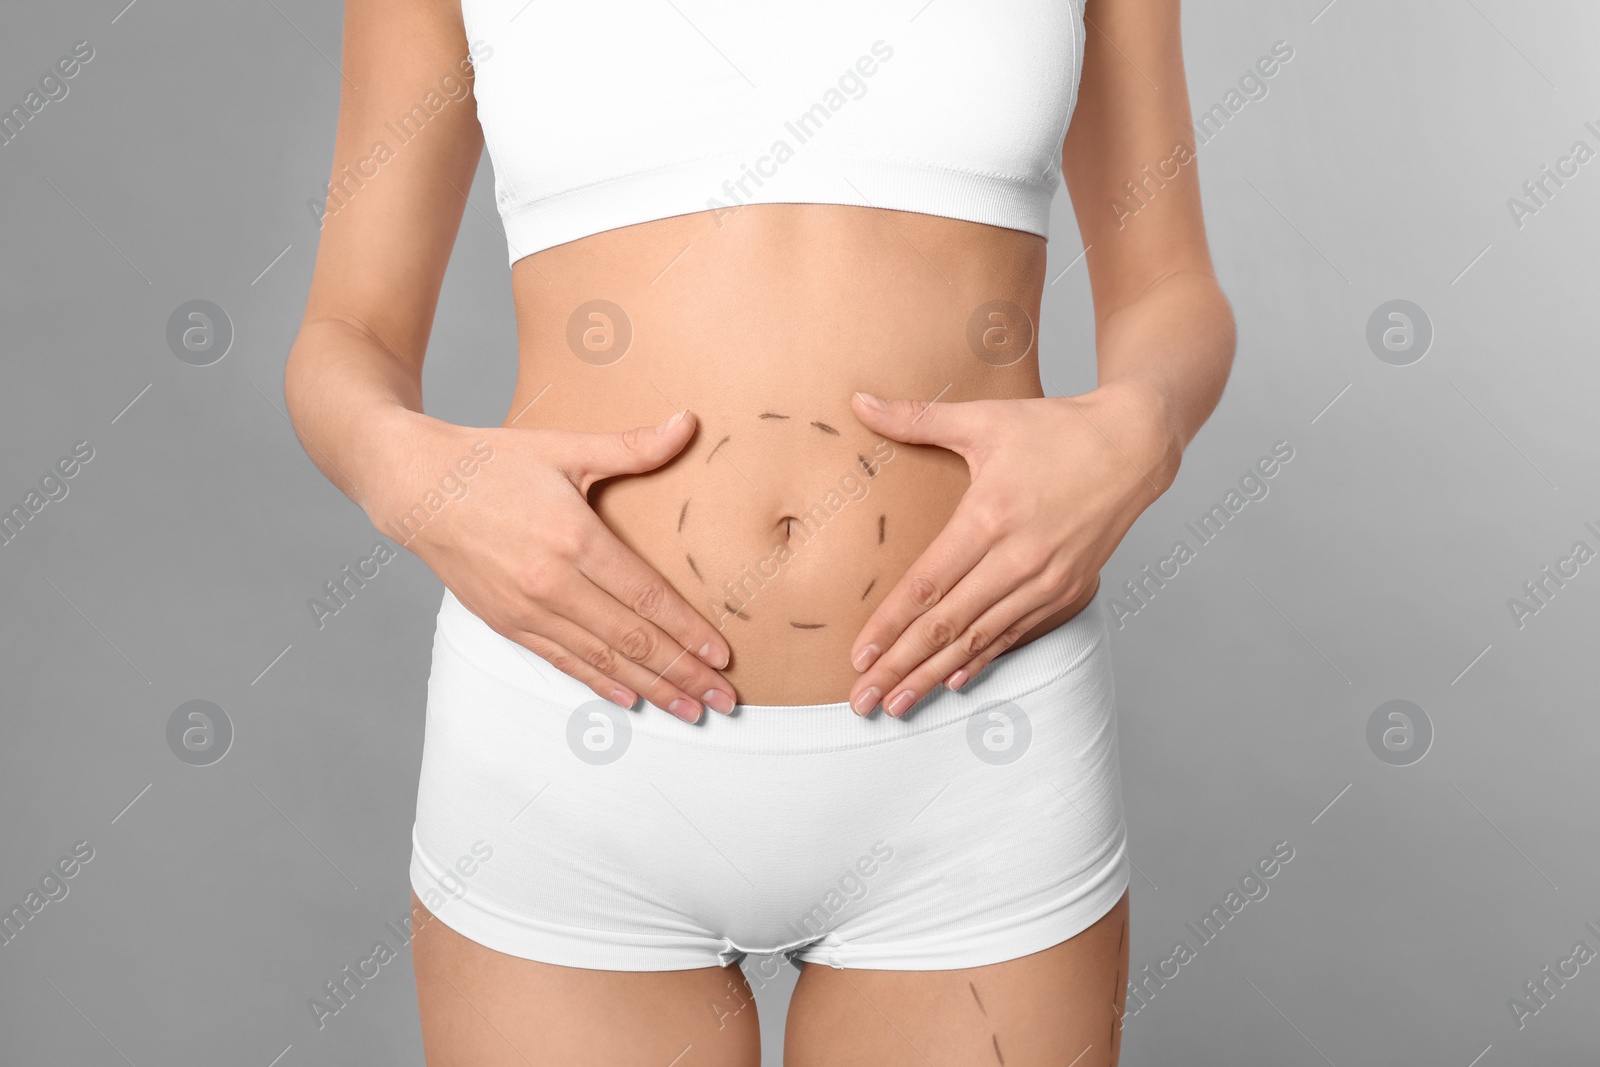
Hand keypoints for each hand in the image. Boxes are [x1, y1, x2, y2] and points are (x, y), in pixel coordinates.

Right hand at [371, 410, 735, 722]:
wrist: (415, 487)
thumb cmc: (492, 463)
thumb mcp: (566, 448)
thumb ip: (633, 446)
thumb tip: (690, 422)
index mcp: (574, 538)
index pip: (646, 597)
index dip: (688, 631)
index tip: (721, 656)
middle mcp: (552, 582)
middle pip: (632, 639)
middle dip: (683, 672)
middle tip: (723, 700)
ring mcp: (526, 608)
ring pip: (602, 659)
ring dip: (651, 689)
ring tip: (690, 710)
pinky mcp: (506, 623)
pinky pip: (563, 661)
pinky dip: (600, 683)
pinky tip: (632, 699)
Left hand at [845, 382, 1177, 715]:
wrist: (1135, 445)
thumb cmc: (1056, 428)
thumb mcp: (984, 418)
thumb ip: (916, 417)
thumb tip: (858, 401)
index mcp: (990, 516)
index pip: (928, 585)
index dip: (890, 626)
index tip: (857, 657)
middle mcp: (1019, 558)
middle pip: (948, 625)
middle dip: (901, 667)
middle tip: (863, 700)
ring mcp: (1047, 580)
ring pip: (980, 639)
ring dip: (936, 676)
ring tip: (898, 705)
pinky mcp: (1068, 590)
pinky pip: (1016, 634)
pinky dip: (983, 660)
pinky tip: (954, 681)